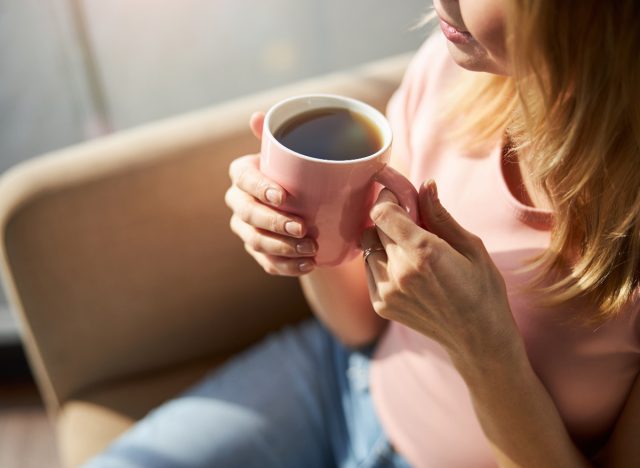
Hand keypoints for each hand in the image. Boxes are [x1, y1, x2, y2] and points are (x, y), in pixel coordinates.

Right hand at [225, 112, 316, 275]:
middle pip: (248, 215)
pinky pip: (267, 262)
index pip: (244, 179)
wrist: (310, 203)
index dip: (260, 189)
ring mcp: (246, 229)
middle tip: (303, 229)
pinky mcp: (258, 251)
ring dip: (283, 248)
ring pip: (256, 242)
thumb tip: (258, 117)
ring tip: (310, 250)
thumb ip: (282, 135)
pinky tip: (308, 264)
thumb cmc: (301, 172)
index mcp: (243, 174)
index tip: (284, 196)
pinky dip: (287, 266)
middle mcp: (239, 201)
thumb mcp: (297, 152)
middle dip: (274, 224)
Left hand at [360, 180, 520, 365]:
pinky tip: (405, 268)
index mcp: (423, 252)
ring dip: (383, 241)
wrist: (478, 338)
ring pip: (367, 248)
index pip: (383, 213)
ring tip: (409, 249)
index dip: (388, 199)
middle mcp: (399, 272)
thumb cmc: (482, 289)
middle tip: (410, 221)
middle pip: (374, 228)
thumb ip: (440, 216)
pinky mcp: (381, 305)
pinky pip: (369, 269)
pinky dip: (381, 262)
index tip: (399, 196)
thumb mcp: (471, 247)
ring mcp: (387, 291)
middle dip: (389, 218)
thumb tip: (424, 185)